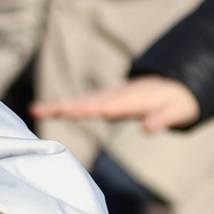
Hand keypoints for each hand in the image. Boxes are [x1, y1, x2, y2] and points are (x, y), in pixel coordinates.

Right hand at [31, 75, 200, 132]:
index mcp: (131, 100)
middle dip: (61, 106)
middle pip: (85, 102)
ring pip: (82, 101)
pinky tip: (53, 110)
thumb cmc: (178, 102)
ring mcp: (110, 96)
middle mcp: (116, 95)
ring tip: (35, 109)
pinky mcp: (107, 99)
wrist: (176, 85)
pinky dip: (68, 106)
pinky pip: (85, 103)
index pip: (105, 106)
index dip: (87, 109)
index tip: (67, 112)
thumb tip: (148, 128)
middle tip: (36, 109)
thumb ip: (163, 119)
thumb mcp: (178, 111)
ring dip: (59, 105)